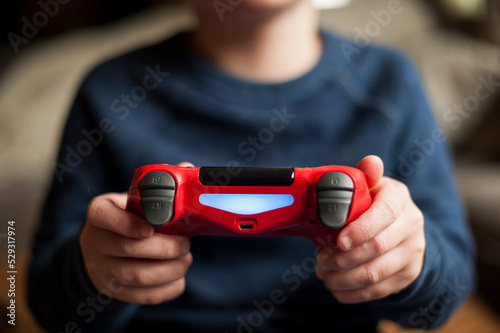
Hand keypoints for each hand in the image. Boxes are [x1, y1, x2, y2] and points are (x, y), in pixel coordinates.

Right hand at [80, 191, 192, 304]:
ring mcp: (103, 271)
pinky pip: (145, 296)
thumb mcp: (129, 203)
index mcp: (99, 215)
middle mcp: (95, 243)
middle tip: (185, 245)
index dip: (128, 224)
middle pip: (128, 249)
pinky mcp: (116, 292)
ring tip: (185, 260)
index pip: (103, 216)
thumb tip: (181, 217)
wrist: (102, 249)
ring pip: (139, 276)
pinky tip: (178, 277)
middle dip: (165, 248)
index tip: (149, 229)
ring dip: (171, 270)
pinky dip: (169, 288)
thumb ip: (148, 206)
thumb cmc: (126, 220)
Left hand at [315, 155, 424, 302]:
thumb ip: (367, 175)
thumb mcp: (373, 186)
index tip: (339, 241)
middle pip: (377, 248)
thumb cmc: (377, 204)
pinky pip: (378, 291)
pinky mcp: (407, 275)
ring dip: (343, 278)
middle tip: (321, 261)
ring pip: (376, 273)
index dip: (360, 230)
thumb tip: (371, 162)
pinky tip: (335, 288)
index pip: (383, 215)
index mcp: (399, 199)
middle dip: (343, 259)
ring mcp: (413, 253)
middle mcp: (412, 225)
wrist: (404, 229)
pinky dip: (352, 293)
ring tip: (323, 274)